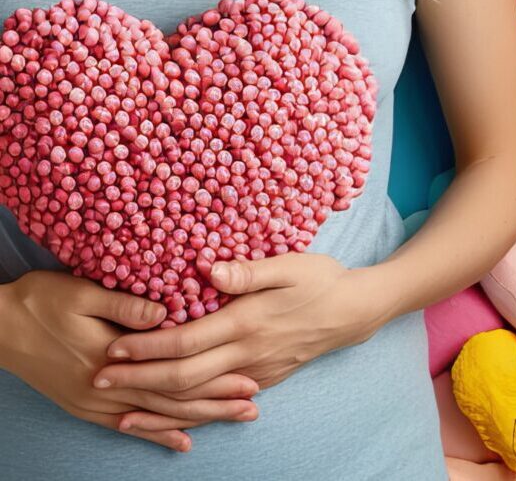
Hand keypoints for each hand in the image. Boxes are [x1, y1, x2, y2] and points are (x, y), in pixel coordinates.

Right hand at [0, 270, 261, 453]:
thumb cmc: (42, 301)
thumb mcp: (83, 293)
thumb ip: (127, 306)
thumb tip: (168, 312)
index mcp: (112, 355)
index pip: (175, 374)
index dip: (213, 378)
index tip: (249, 377)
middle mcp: (106, 386)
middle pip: (171, 400)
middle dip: (215, 403)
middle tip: (252, 405)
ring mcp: (95, 401)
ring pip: (155, 416)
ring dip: (196, 419)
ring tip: (232, 418)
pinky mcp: (85, 406)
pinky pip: (127, 426)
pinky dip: (157, 435)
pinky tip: (182, 442)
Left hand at [91, 253, 384, 398]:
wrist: (357, 310)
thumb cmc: (322, 280)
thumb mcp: (291, 264)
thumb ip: (250, 270)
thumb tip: (210, 270)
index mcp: (248, 322)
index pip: (186, 341)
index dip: (147, 347)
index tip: (113, 348)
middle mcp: (248, 353)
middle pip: (183, 376)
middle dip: (137, 380)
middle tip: (99, 379)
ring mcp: (256, 371)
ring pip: (199, 398)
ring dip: (158, 407)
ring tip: (122, 412)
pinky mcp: (264, 380)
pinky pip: (219, 402)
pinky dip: (190, 414)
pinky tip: (170, 417)